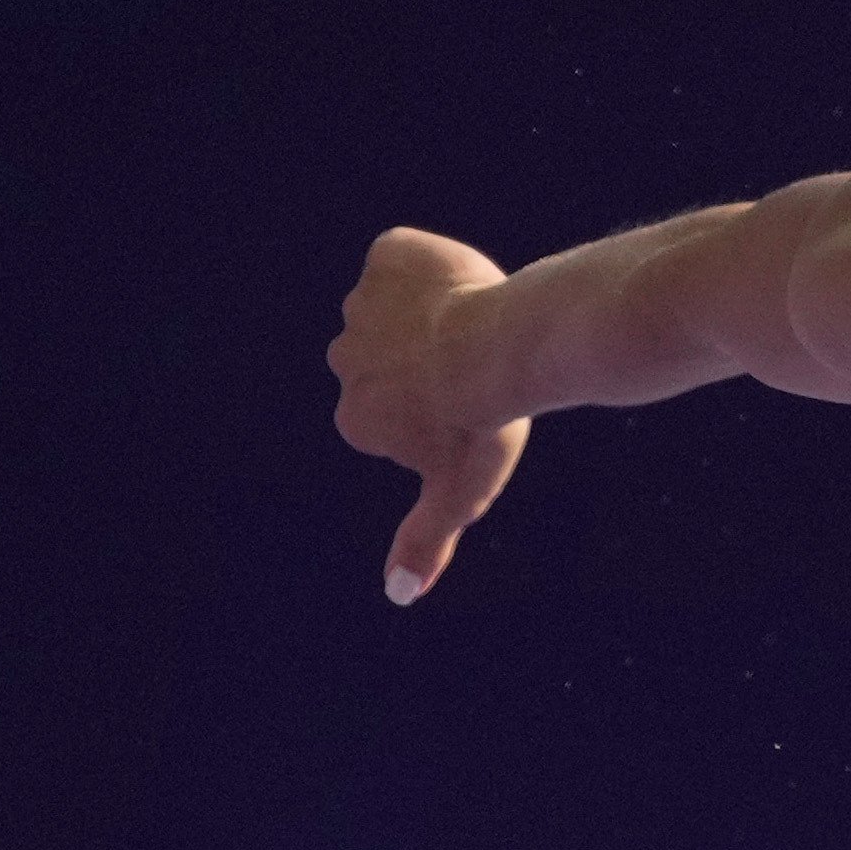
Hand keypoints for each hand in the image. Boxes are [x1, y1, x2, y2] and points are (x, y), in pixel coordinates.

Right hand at [332, 226, 530, 601]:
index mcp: (354, 417)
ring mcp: (360, 304)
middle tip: (471, 371)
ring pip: (395, 310)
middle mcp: (343, 359)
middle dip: (423, 364)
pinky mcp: (387, 254)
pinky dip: (430, 269)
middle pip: (386, 360)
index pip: (390, 412)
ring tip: (473, 331)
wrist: (507, 350)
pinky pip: (404, 259)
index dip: (433, 411)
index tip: (460, 413)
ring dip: (428, 316)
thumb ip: (425, 541)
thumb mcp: (458, 493)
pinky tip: (463, 289)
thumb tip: (398, 594)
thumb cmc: (485, 426)